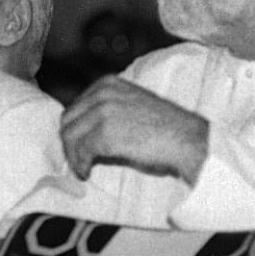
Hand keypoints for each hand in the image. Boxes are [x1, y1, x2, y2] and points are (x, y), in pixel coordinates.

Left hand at [59, 76, 207, 183]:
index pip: (75, 107)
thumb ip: (107, 108)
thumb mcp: (131, 105)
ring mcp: (103, 112)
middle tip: (78, 159)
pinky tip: (87, 171)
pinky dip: (80, 164)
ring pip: (70, 136)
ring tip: (83, 168)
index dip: (74, 129)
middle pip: (68, 120)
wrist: (186, 139)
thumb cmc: (164, 128)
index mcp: (107, 83)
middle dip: (70, 143)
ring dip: (73, 156)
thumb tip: (85, 129)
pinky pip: (81, 151)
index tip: (78, 145)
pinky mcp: (105, 133)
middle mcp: (102, 93)